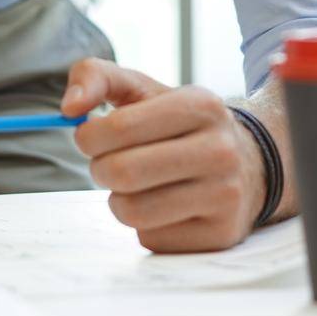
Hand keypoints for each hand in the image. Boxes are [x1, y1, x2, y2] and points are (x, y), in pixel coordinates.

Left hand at [62, 58, 263, 252]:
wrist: (248, 163)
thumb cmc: (181, 125)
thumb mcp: (144, 89)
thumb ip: (97, 77)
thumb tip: (68, 107)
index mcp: (200, 105)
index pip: (119, 128)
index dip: (89, 137)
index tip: (90, 137)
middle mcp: (220, 150)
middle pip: (122, 173)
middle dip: (100, 170)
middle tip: (107, 164)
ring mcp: (224, 195)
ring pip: (132, 212)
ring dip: (119, 200)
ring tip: (136, 186)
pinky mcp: (219, 234)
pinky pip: (151, 238)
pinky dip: (144, 225)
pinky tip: (165, 206)